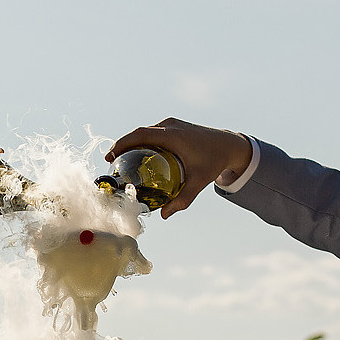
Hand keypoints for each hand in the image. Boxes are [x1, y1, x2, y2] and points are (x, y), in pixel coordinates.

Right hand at [104, 120, 252, 218]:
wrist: (229, 145)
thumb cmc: (214, 162)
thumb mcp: (199, 182)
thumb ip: (183, 199)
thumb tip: (164, 215)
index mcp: (173, 136)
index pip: (141, 135)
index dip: (123, 143)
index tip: (110, 156)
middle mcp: (170, 126)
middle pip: (139, 132)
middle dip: (122, 145)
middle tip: (111, 161)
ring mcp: (172, 124)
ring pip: (145, 131)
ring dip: (132, 142)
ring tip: (121, 159)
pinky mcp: (174, 126)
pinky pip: (152, 132)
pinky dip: (142, 141)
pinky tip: (137, 155)